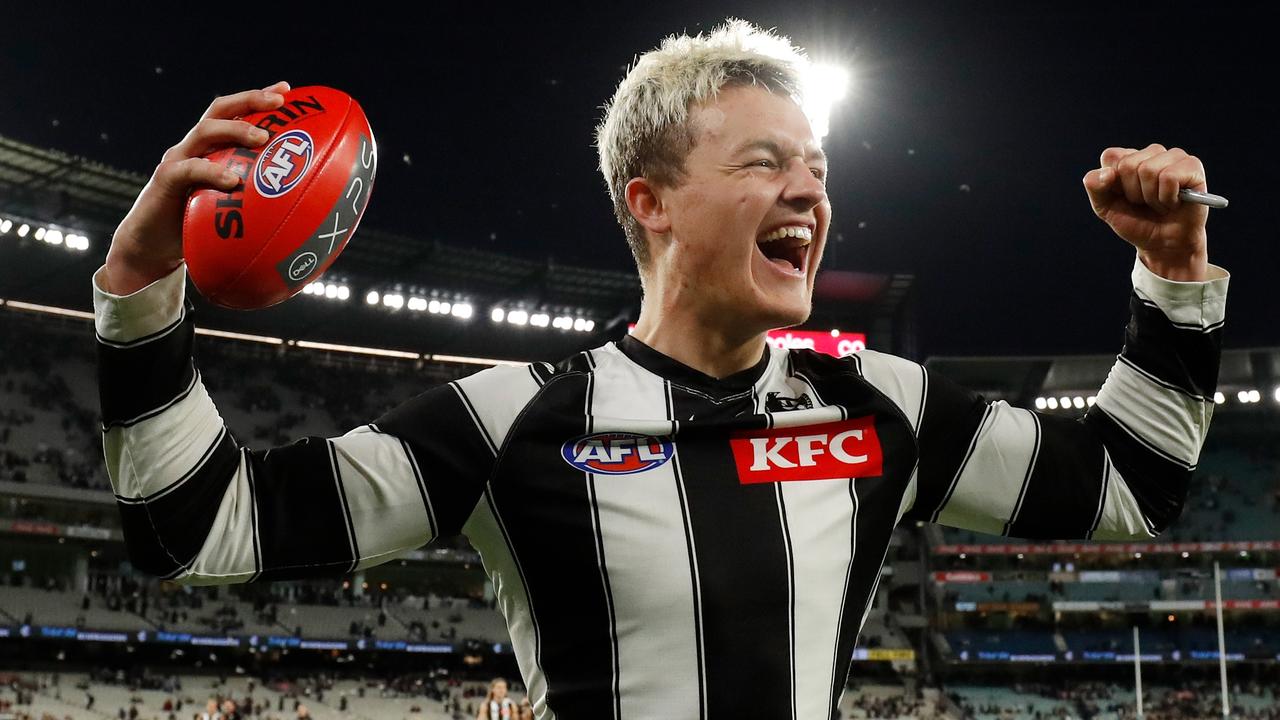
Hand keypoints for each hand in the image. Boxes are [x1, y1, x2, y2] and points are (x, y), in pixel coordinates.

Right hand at [102, 81, 290, 294]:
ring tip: (262, 138)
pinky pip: (189, 170)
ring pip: (205, 131)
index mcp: (212, 148)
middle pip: (220, 110)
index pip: (234, 114)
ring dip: (235, 130)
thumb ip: (260, 202)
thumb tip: (307, 212)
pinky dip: (211, 172)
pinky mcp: (165, 180)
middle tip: (279, 101)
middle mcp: (195, 146)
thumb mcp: (233, 210)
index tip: (287, 90)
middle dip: (250, 100)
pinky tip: (233, 181)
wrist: (153, 246)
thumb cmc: (198, 228)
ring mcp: (178, 159)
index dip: (257, 99)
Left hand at [1082, 143, 1209, 280]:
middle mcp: (1151, 153)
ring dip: (1151, 197)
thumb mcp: (1105, 208)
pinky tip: (1174, 202)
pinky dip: (1167, 198)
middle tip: (1145, 203)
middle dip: (1133, 193)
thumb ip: (1095, 187)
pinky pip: (1169, 177)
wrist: (1163, 243)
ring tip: (1160, 203)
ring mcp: (1174, 156)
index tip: (1124, 196)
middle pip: (1128, 165)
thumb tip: (1107, 173)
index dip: (1113, 184)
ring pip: (1149, 170)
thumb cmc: (1136, 222)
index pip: (1111, 156)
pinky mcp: (1192, 166)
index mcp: (1128, 157)